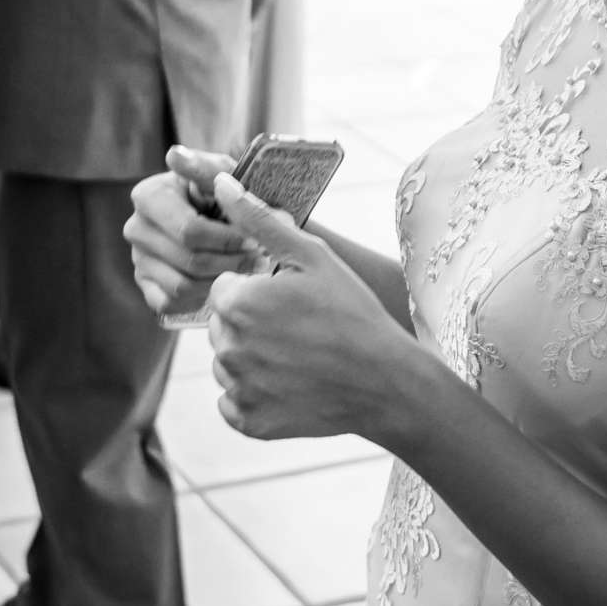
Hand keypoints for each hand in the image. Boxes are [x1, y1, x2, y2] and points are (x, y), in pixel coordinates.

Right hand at [123, 146, 261, 317]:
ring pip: (183, 285)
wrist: (219, 218)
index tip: (256, 238)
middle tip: (259, 258)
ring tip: (246, 269)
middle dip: (231, 262)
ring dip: (221, 281)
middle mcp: (136, 227)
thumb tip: (175, 156)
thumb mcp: (224, 175)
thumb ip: (208, 169)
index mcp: (149, 195)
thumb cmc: (224, 194)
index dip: (228, 240)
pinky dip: (200, 298)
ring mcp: (137, 258)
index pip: (190, 231)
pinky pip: (172, 302)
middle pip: (190, 260)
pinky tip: (219, 282)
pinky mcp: (144, 285)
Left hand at [207, 176, 431, 444]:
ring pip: (227, 363)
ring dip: (251, 358)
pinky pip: (233, 403)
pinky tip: (290, 385)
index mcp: (236, 303)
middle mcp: (228, 348)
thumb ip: (259, 219)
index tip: (290, 299)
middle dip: (250, 323)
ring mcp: (238, 389)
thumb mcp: (311, 256)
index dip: (257, 290)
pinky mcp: (250, 422)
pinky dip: (255, 395)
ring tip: (297, 355)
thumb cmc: (351, 312)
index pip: (224, 288)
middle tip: (297, 328)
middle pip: (222, 326)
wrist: (387, 382)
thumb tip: (219, 183)